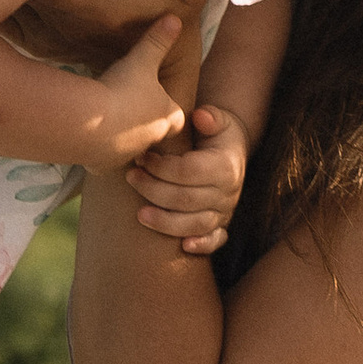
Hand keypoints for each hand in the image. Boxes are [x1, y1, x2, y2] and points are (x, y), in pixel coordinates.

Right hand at [90, 11, 195, 167]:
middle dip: (144, 125)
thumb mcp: (142, 59)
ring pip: (129, 149)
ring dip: (121, 137)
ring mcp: (127, 155)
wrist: (90, 124)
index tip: (157, 99)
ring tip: (107, 121)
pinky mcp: (103, 165)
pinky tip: (86, 136)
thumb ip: (158, 40)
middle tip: (130, 110)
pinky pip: (102, 159)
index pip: (177, 116)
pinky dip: (97, 150)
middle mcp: (151, 141)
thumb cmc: (123, 90)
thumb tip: (176, 17)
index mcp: (167, 118)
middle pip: (154, 135)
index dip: (168, 107)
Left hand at [127, 100, 248, 255]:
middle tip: (130, 177)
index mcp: (226, 166)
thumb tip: (200, 116)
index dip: (161, 167)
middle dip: (153, 190)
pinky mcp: (221, 225)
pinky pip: (215, 240)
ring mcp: (225, 212)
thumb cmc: (216, 133)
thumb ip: (211, 117)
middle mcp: (228, 192)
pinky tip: (183, 247)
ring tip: (139, 214)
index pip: (188, 171)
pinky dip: (202, 246)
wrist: (232, 152)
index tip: (140, 157)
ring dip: (166, 222)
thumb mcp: (218, 119)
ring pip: (196, 224)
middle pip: (186, 199)